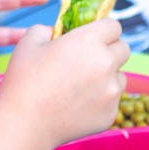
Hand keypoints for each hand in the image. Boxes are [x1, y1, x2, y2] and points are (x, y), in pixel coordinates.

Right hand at [0, 18, 129, 148]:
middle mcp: (106, 64)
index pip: (114, 26)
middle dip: (109, 51)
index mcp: (89, 41)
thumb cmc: (25, 79)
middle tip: (88, 59)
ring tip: (82, 85)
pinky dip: (101, 100)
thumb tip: (55, 32)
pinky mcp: (110, 114)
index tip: (93, 36)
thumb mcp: (29, 42)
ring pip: (120, 77)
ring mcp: (111, 91)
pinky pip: (112, 101)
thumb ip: (46, 29)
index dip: (103, 29)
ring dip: (108, 77)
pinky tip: (78, 104)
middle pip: (123, 50)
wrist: (25, 123)